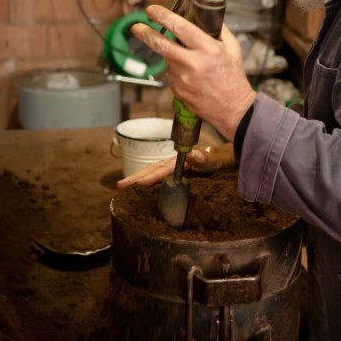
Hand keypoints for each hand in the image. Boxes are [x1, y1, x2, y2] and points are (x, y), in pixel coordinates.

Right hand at [116, 144, 235, 187]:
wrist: (220, 157)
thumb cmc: (216, 159)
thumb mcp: (211, 159)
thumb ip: (202, 157)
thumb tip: (192, 154)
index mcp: (179, 160)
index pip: (162, 170)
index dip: (150, 177)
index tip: (138, 184)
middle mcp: (173, 162)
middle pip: (151, 169)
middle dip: (135, 178)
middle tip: (120, 186)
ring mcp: (172, 166)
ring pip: (151, 171)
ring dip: (137, 179)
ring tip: (123, 185)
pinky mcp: (173, 171)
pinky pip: (157, 175)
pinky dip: (145, 179)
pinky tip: (138, 185)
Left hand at [131, 5, 255, 139]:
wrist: (232, 108)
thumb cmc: (233, 77)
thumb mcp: (233, 48)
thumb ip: (219, 30)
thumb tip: (205, 15)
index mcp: (208, 49)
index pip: (180, 27)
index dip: (163, 16)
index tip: (151, 10)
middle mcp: (193, 63)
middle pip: (161, 44)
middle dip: (145, 33)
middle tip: (137, 27)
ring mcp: (182, 78)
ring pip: (167, 59)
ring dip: (172, 55)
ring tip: (190, 61)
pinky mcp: (177, 90)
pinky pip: (171, 73)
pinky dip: (176, 69)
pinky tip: (191, 75)